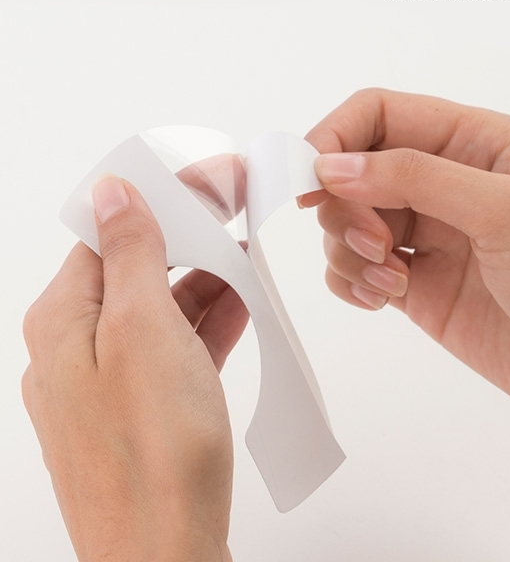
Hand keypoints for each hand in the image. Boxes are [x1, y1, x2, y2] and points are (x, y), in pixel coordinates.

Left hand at [22, 174, 247, 560]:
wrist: (165, 554)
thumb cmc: (154, 450)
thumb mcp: (144, 330)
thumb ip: (131, 255)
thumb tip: (113, 193)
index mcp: (64, 320)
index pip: (111, 232)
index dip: (163, 199)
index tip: (212, 181)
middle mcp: (77, 346)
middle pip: (138, 268)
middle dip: (191, 239)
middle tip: (238, 214)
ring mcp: (112, 378)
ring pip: (161, 307)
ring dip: (205, 279)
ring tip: (249, 256)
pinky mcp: (144, 404)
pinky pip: (175, 345)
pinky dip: (208, 320)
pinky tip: (242, 303)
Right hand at [303, 88, 509, 438]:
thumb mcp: (506, 212)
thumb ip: (415, 177)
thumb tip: (333, 168)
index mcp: (473, 143)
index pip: (377, 114)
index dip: (334, 140)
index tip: (310, 180)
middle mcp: (443, 182)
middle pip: (351, 170)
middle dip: (345, 208)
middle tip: (372, 244)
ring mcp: (423, 233)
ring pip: (344, 222)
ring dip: (350, 252)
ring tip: (394, 280)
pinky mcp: (411, 278)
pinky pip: (351, 267)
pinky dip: (350, 282)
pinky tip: (385, 298)